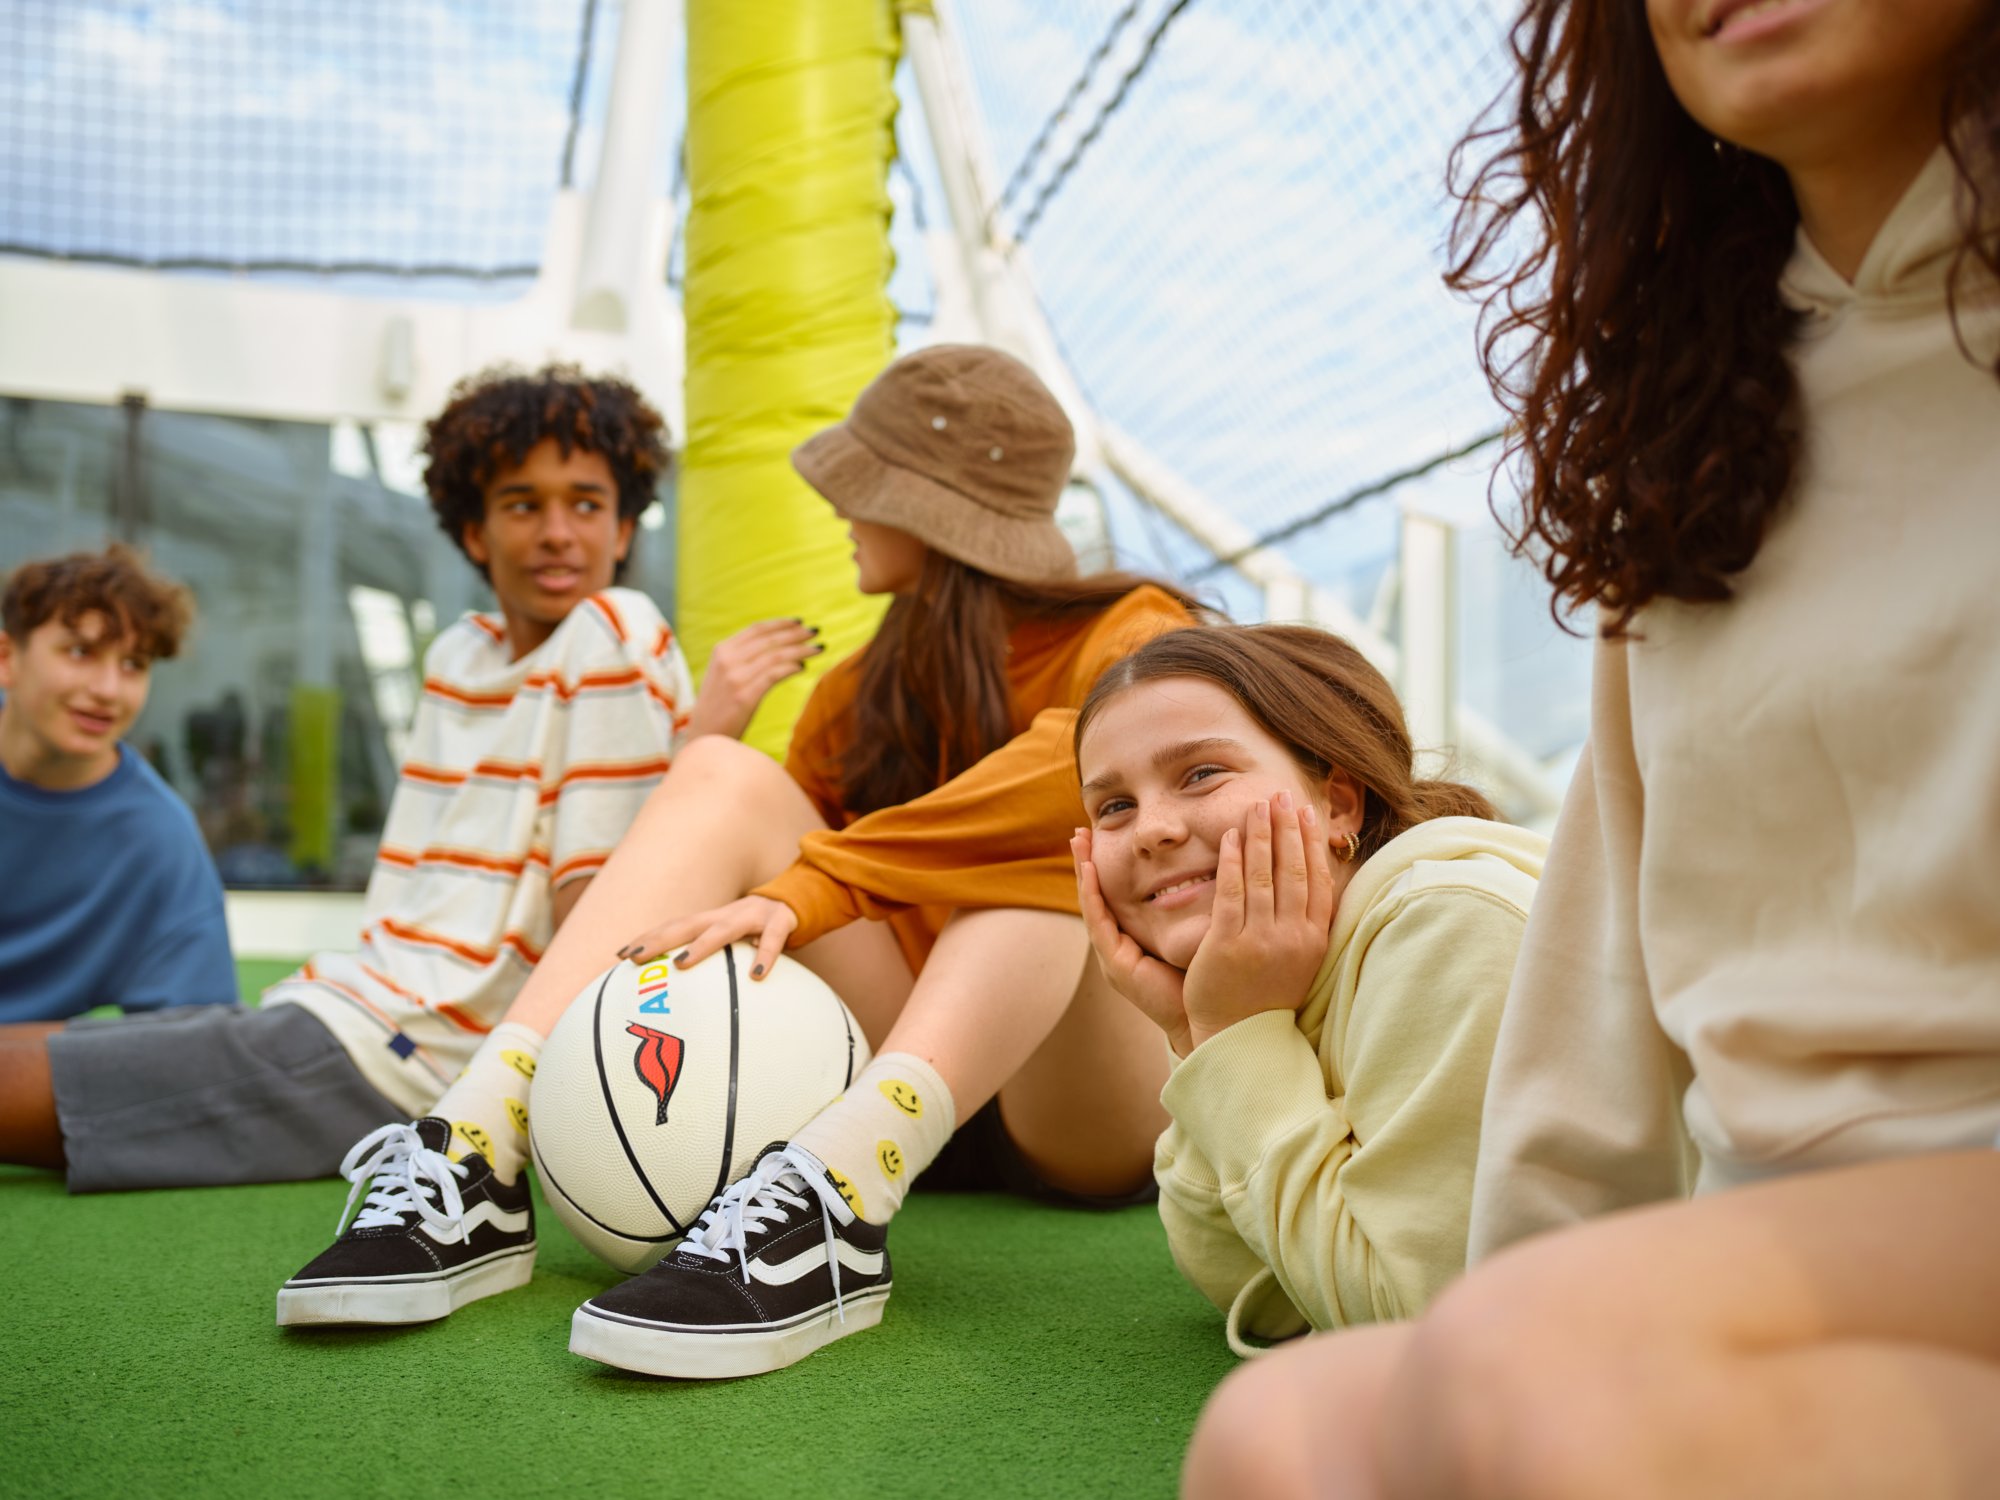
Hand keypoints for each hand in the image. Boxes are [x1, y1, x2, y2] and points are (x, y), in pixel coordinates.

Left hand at [618, 895, 799, 981]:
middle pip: (686, 925)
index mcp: (710, 920)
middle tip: (635, 958)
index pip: (672, 927)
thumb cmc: (755, 928)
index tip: (620, 956)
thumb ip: (711, 955)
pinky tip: (757, 976)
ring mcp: (751, 917)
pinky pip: (771, 941)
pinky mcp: (779, 923)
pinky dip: (764, 956)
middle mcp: (725, 915)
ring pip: (722, 930)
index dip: (647, 939)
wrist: (796, 901)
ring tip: (682, 964)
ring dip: (701, 946)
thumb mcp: (730, 937)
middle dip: (659, 940)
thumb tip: (684, 988)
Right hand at [682, 618, 822, 740]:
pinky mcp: (744, 696)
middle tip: (815, 632)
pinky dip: (791, 667)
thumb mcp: (723, 675)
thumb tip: (776, 646)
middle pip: (769, 639)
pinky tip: (803, 667)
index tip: (799, 622)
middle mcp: (727, 660)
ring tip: (818, 648)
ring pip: (776, 655)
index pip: (756, 629)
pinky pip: (774, 674)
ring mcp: (735, 678)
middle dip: (796, 633)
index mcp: (722, 651)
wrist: (704, 737)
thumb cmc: (719, 708)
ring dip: (801, 649)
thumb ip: (742, 658)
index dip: (781, 623)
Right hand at [1072, 827, 1193, 1056]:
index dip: (1108, 868)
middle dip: (1087, 864)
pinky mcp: (1117, 966)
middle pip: (1098, 898)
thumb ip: (1200, 903)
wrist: (1215, 1022)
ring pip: (1093, 907)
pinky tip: (1090, 871)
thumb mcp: (1202, 931)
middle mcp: (1120, 949)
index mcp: (1137, 942)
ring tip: (1078, 842)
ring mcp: (1115, 958)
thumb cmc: (1215, 978)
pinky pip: (1099, 924)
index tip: (1102, 834)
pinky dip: (1093, 896)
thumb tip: (1217, 862)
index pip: (1116, 897)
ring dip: (1084, 873)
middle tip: (1080, 831)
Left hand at [1180, 791, 1335, 1051]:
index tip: (1307, 811)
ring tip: (1257, 805)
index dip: (1312, 842)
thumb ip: (1304, 924)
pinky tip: (1232, 838)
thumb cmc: (1268, 999)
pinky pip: (1232, 895)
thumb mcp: (1298, 961)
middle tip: (1281, 793)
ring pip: (1265, 877)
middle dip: (1288, 828)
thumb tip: (1313, 885)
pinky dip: (1234, 862)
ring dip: (1262, 836)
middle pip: (1293, 871)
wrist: (1242, 1041)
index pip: (1317, 879)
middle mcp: (1292, 937)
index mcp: (1313, 940)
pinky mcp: (1230, 946)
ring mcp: (1261, 941)